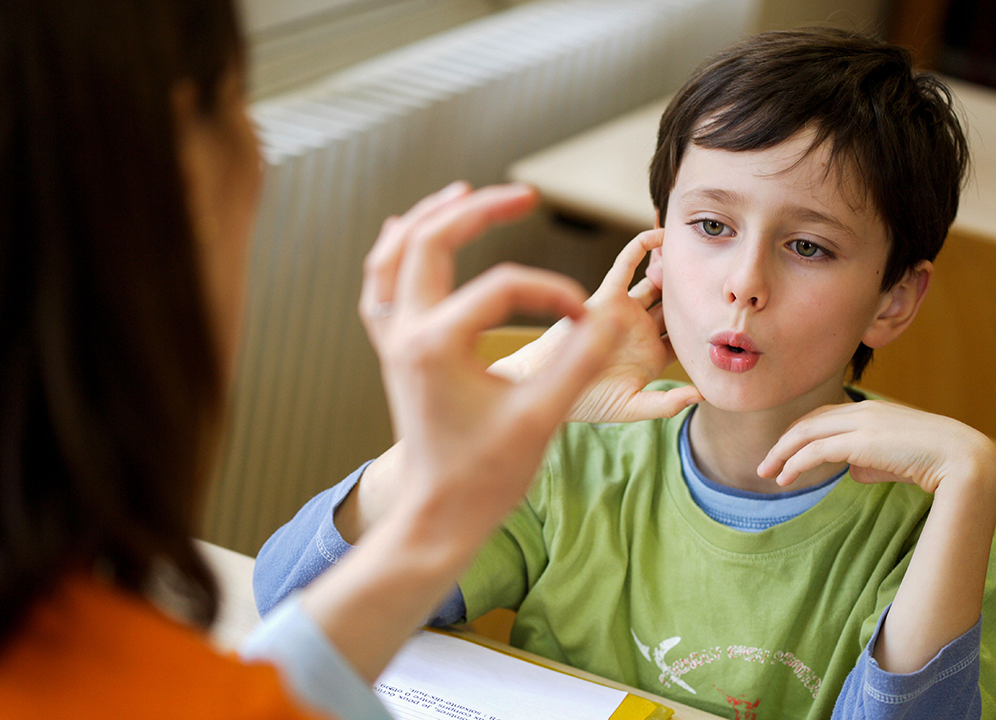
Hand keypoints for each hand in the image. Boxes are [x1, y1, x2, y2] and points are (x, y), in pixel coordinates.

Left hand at [302, 181, 621, 682]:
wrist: (438, 516)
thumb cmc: (486, 474)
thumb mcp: (541, 416)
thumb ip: (580, 362)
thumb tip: (614, 318)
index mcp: (436, 343)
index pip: (502, 286)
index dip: (552, 292)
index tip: (587, 319)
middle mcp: (405, 333)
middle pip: (430, 243)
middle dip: (477, 211)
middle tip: (523, 195)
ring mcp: (393, 342)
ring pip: (394, 257)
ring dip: (427, 220)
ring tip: (463, 193)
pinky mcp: (394, 354)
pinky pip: (381, 287)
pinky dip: (396, 254)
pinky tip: (410, 233)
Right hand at [488, 230, 701, 423]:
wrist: (543, 387)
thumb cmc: (584, 401)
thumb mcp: (630, 408)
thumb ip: (664, 404)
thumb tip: (701, 395)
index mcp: (653, 355)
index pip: (688, 335)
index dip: (710, 325)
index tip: (733, 314)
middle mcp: (643, 329)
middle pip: (677, 304)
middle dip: (697, 291)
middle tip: (722, 274)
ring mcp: (626, 310)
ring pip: (656, 281)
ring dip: (675, 266)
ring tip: (699, 248)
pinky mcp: (606, 295)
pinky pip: (626, 265)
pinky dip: (641, 247)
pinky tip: (660, 234)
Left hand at [758, 400, 995, 493]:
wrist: (961, 458)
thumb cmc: (934, 462)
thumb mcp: (896, 459)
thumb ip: (870, 461)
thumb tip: (850, 471)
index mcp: (870, 410)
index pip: (823, 416)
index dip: (800, 433)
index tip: (784, 452)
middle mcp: (861, 411)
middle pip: (808, 422)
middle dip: (783, 443)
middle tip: (765, 464)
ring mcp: (860, 423)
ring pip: (806, 434)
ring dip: (782, 454)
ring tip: (768, 474)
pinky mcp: (860, 442)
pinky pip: (816, 451)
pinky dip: (795, 463)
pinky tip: (785, 477)